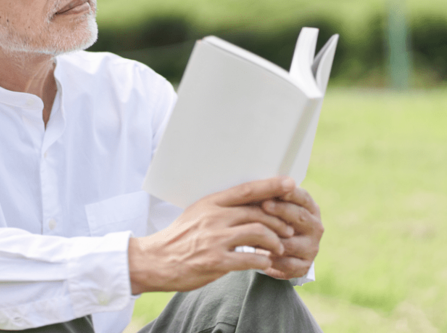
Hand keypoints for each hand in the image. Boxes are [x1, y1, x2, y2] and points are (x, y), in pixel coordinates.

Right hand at [128, 177, 297, 293]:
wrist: (155, 260)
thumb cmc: (179, 238)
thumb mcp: (197, 214)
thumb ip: (221, 209)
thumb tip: (248, 205)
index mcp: (211, 203)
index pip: (246, 190)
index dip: (271, 185)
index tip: (290, 183)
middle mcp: (214, 217)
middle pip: (258, 212)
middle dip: (279, 221)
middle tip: (289, 229)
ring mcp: (215, 239)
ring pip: (258, 232)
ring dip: (274, 241)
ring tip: (279, 248)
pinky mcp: (216, 261)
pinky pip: (250, 258)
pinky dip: (263, 261)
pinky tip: (266, 263)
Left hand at [258, 186, 323, 279]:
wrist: (280, 255)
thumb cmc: (274, 223)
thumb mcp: (276, 208)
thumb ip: (271, 196)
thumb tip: (255, 183)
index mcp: (310, 208)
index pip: (304, 197)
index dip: (291, 193)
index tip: (277, 188)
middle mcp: (315, 227)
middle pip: (300, 216)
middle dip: (281, 210)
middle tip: (264, 204)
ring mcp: (311, 248)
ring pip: (290, 242)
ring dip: (272, 237)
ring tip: (253, 231)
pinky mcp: (304, 267)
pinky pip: (286, 263)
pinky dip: (271, 259)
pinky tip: (257, 254)